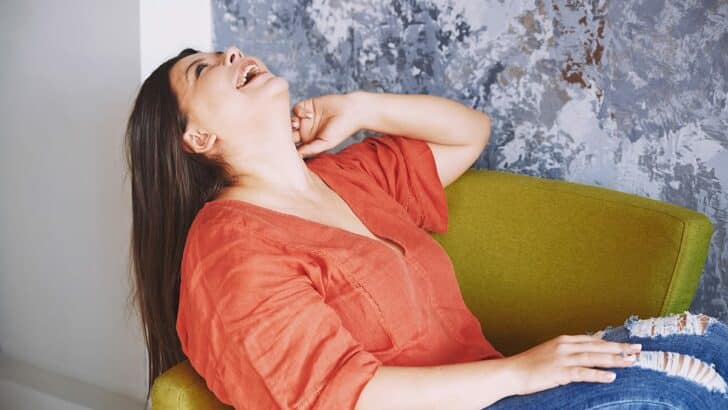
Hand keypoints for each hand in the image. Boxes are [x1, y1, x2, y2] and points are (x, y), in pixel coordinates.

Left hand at [289, 93, 361, 158]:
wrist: (352, 111)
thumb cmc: (342, 130)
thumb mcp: (326, 143)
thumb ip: (312, 149)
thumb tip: (297, 156)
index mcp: (309, 141)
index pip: (294, 144)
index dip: (288, 146)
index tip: (285, 148)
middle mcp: (305, 129)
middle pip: (289, 132)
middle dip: (285, 134)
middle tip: (286, 135)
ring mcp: (305, 117)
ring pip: (290, 120)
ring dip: (290, 122)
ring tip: (297, 124)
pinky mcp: (307, 105)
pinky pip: (296, 109)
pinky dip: (299, 112)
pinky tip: (309, 114)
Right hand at [503, 334, 641, 395]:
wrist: (511, 372)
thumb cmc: (529, 366)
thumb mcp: (550, 354)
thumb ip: (567, 353)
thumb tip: (583, 356)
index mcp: (563, 340)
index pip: (593, 340)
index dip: (612, 343)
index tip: (628, 345)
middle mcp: (565, 346)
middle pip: (598, 346)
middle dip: (620, 348)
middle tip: (638, 350)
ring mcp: (562, 358)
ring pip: (594, 357)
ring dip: (615, 359)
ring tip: (632, 361)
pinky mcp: (560, 372)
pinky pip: (583, 373)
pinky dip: (598, 374)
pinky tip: (612, 377)